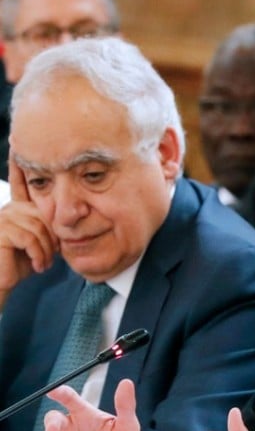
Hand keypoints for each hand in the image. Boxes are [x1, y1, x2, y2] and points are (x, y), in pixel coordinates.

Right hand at [0, 159, 57, 307]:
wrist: (1, 283)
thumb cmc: (22, 264)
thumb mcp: (41, 242)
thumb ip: (49, 226)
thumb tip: (70, 214)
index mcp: (19, 209)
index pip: (23, 185)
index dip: (20, 167)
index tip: (19, 147)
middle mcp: (9, 209)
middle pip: (45, 214)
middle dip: (52, 238)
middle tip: (49, 255)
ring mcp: (3, 219)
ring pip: (40, 228)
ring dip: (46, 250)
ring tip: (42, 262)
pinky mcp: (1, 232)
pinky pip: (30, 238)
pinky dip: (38, 254)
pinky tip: (36, 265)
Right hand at [45, 378, 141, 430]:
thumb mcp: (128, 426)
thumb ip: (126, 405)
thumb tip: (126, 383)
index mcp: (86, 416)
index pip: (70, 400)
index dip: (60, 393)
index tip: (53, 391)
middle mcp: (74, 430)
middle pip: (53, 420)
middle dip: (51, 424)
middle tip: (54, 429)